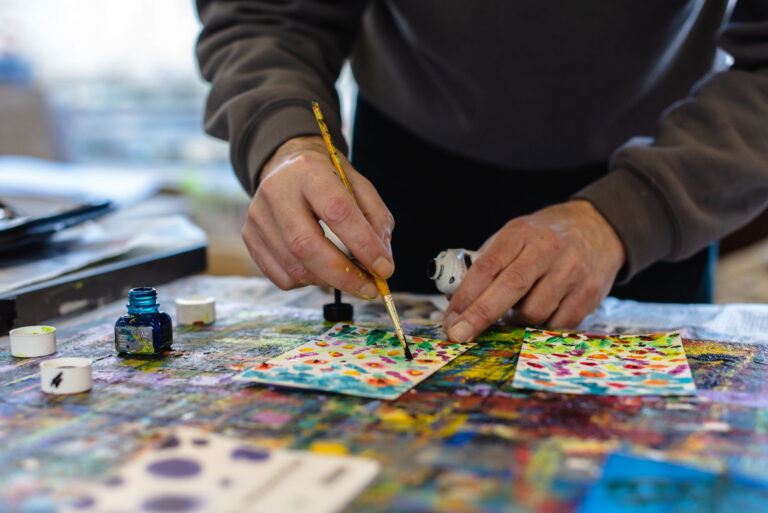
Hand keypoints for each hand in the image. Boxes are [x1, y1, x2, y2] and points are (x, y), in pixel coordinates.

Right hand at [242, 136, 394, 298]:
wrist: (287, 166)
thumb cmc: (329, 178)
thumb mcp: (360, 187)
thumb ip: (376, 221)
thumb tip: (381, 264)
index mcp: (309, 171)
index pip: (337, 211)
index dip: (363, 245)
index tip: (385, 269)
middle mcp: (276, 192)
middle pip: (306, 246)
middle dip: (343, 275)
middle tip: (369, 288)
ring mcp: (257, 216)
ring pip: (294, 267)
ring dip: (328, 281)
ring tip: (349, 276)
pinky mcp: (249, 236)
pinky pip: (281, 277)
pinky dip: (308, 282)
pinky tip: (320, 269)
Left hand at [443, 200, 624, 340]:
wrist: (597, 228)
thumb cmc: (543, 238)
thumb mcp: (514, 236)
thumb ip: (488, 263)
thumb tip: (458, 302)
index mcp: (520, 233)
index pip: (488, 266)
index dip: (466, 295)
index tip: (450, 318)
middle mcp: (548, 249)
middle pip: (510, 287)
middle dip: (480, 315)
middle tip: (459, 334)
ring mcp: (572, 271)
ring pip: (534, 312)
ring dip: (517, 321)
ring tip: (517, 309)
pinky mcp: (590, 293)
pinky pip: (558, 324)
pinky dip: (542, 327)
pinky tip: (541, 313)